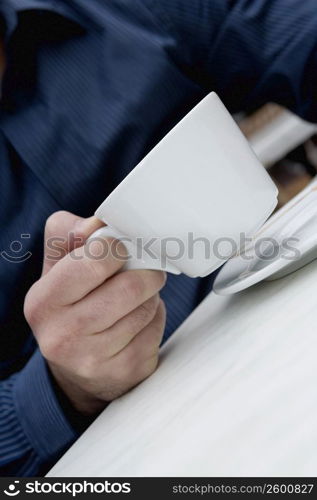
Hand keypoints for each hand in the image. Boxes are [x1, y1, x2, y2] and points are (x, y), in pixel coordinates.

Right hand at [24, 211, 165, 415]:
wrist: (75, 369)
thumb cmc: (70, 306)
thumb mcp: (58, 268)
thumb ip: (70, 234)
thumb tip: (100, 223)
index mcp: (42, 302)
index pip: (93, 262)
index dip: (115, 248)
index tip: (120, 249)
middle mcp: (62, 335)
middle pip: (130, 287)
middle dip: (145, 272)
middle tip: (144, 269)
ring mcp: (93, 359)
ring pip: (147, 307)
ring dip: (150, 295)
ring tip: (136, 297)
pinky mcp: (124, 372)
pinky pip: (156, 328)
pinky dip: (155, 317)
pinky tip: (139, 320)